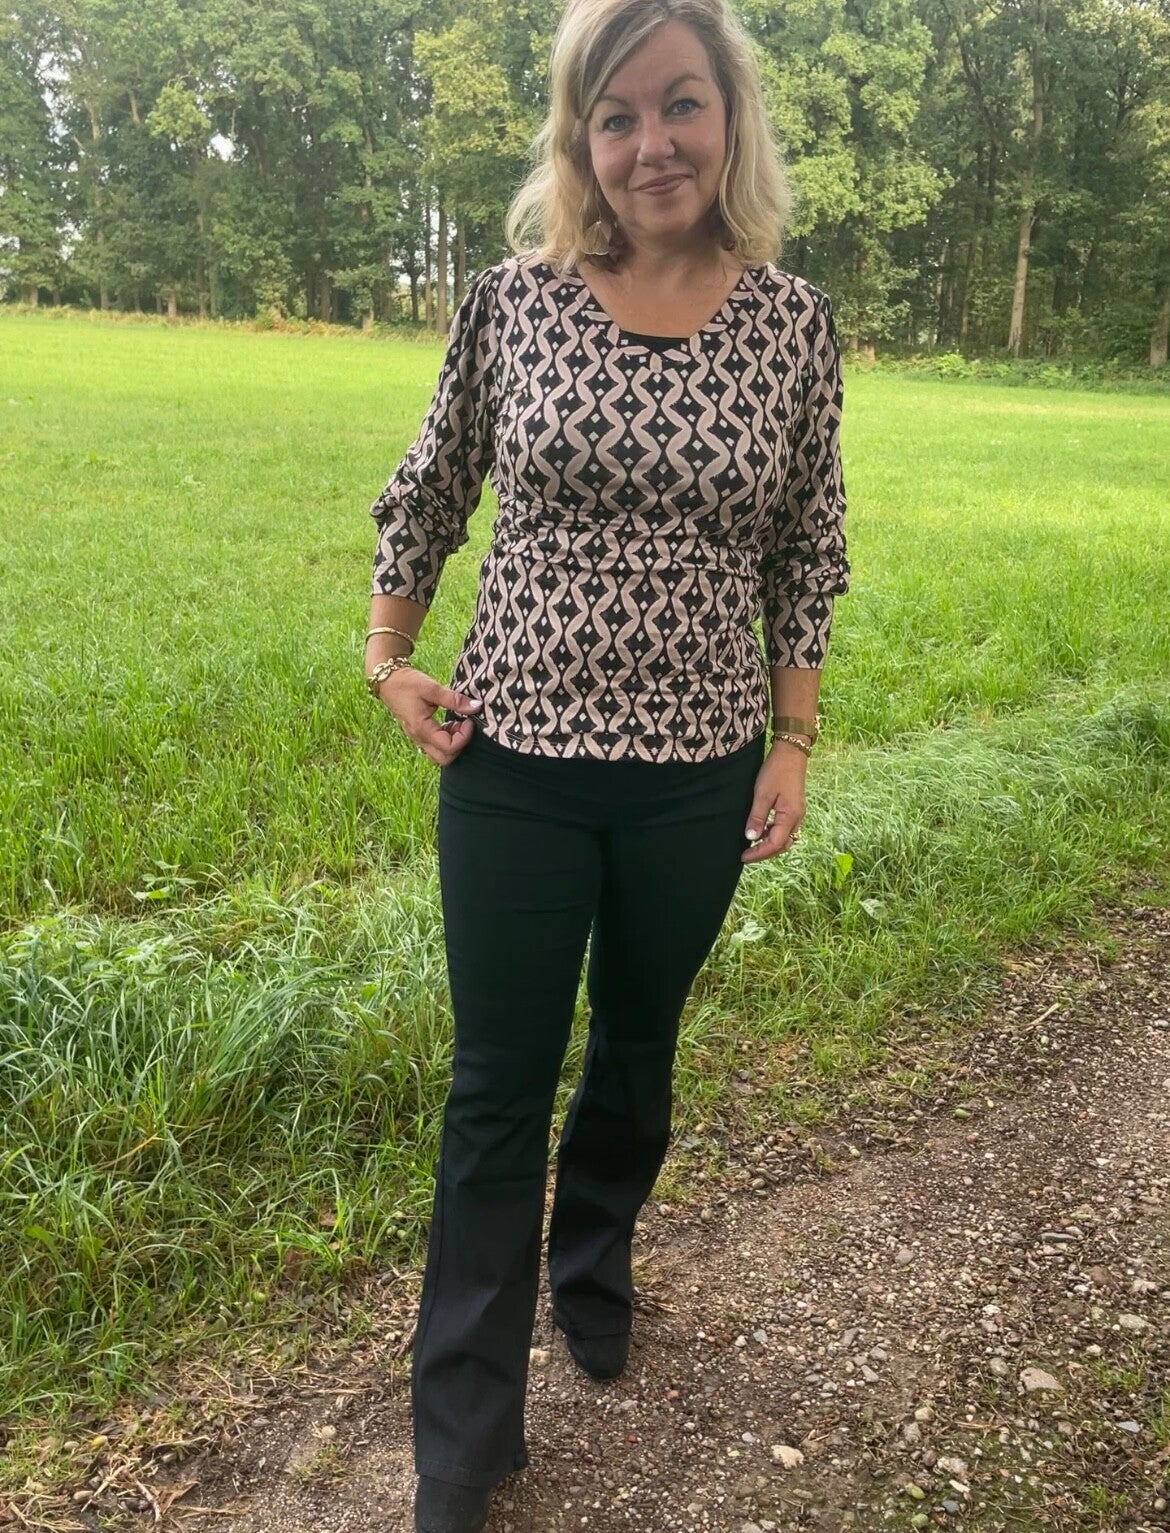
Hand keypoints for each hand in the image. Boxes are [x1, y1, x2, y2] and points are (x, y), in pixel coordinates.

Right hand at [377, 667, 482, 765]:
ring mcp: (417, 738)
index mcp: (422, 728)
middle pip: (445, 759)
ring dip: (452, 743)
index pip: (449, 747)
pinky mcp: (418, 734)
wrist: (387, 681)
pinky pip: (434, 747)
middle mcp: (418, 738)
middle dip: (459, 744)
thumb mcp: (432, 688)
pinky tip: (448, 723)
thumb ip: (454, 699)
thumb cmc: (407, 683)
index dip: (464, 736)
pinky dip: (445, 740)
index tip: (468, 720)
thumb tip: (476, 707)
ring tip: (456, 723)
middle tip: (463, 725)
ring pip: (439, 755)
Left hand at [741, 741, 807, 863]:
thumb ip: (757, 817)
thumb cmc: (776, 770)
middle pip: (782, 845)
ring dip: (769, 844)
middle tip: (747, 855)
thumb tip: (751, 838)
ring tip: (752, 845)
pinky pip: (784, 828)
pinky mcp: (794, 807)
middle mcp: (797, 818)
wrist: (791, 753)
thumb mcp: (762, 794)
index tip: (743, 857)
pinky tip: (761, 830)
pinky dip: (772, 833)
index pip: (775, 844)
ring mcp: (797, 813)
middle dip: (765, 853)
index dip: (759, 853)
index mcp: (790, 816)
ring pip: (784, 838)